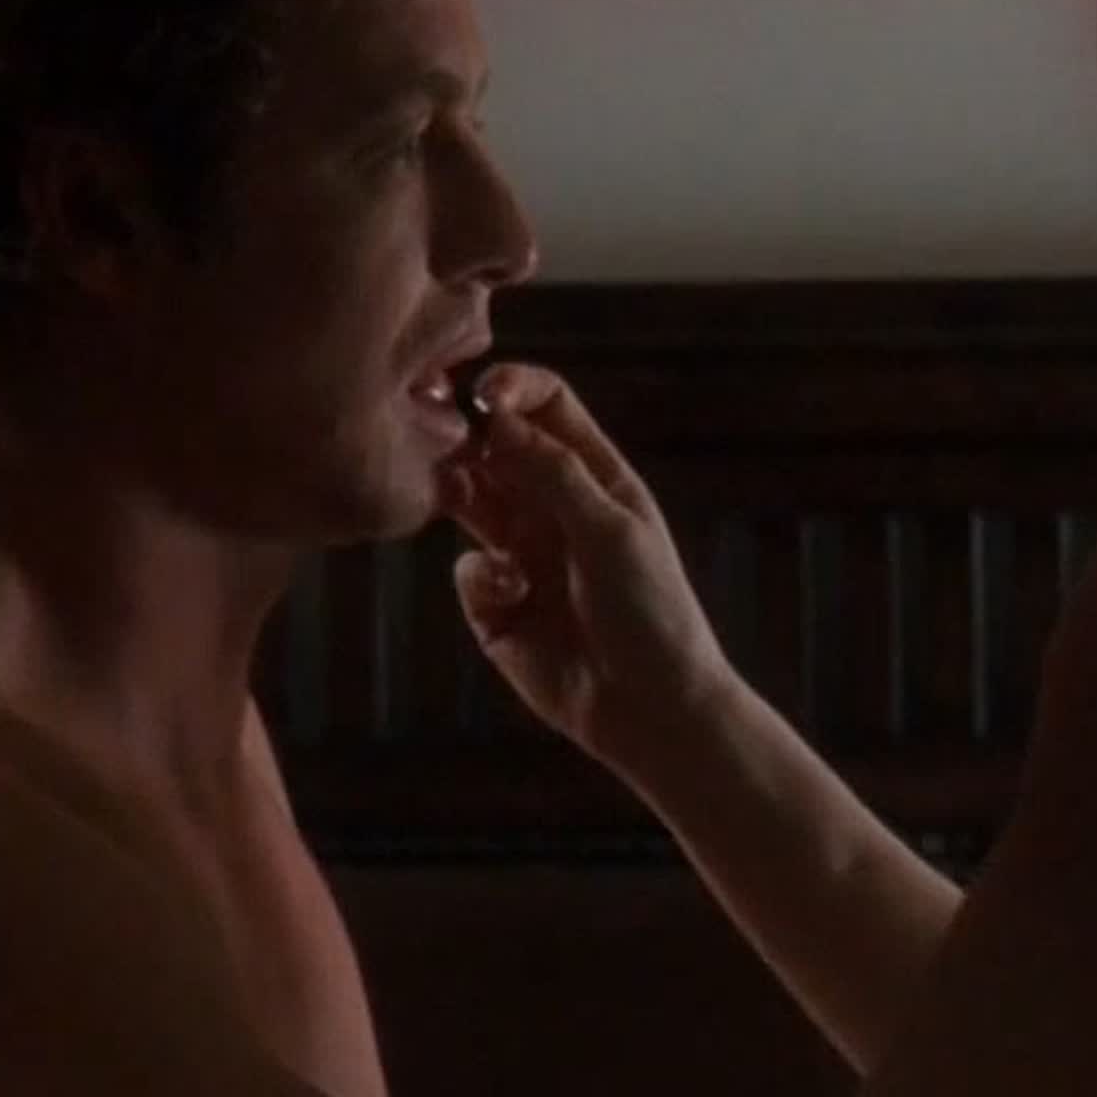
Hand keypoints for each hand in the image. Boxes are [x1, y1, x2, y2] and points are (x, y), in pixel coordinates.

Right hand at [440, 365, 742, 765]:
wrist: (651, 707)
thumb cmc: (650, 611)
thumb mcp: (609, 530)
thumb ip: (553, 473)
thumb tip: (498, 417)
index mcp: (596, 477)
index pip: (547, 407)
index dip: (513, 388)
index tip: (482, 393)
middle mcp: (556, 509)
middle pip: (496, 449)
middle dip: (468, 441)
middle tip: (444, 442)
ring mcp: (525, 555)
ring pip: (469, 503)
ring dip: (457, 495)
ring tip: (457, 497)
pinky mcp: (498, 607)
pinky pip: (467, 570)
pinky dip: (479, 575)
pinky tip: (509, 593)